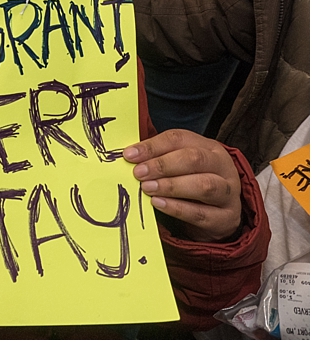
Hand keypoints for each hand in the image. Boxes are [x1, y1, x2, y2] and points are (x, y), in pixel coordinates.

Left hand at [124, 130, 241, 242]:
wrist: (220, 214)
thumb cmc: (193, 182)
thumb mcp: (180, 164)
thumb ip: (158, 158)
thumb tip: (129, 156)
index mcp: (208, 147)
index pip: (179, 139)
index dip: (153, 146)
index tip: (130, 155)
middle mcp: (222, 166)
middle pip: (194, 159)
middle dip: (163, 165)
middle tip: (139, 173)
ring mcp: (228, 193)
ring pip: (203, 185)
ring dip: (171, 186)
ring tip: (147, 188)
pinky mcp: (226, 218)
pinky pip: (202, 213)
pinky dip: (178, 209)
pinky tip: (159, 204)